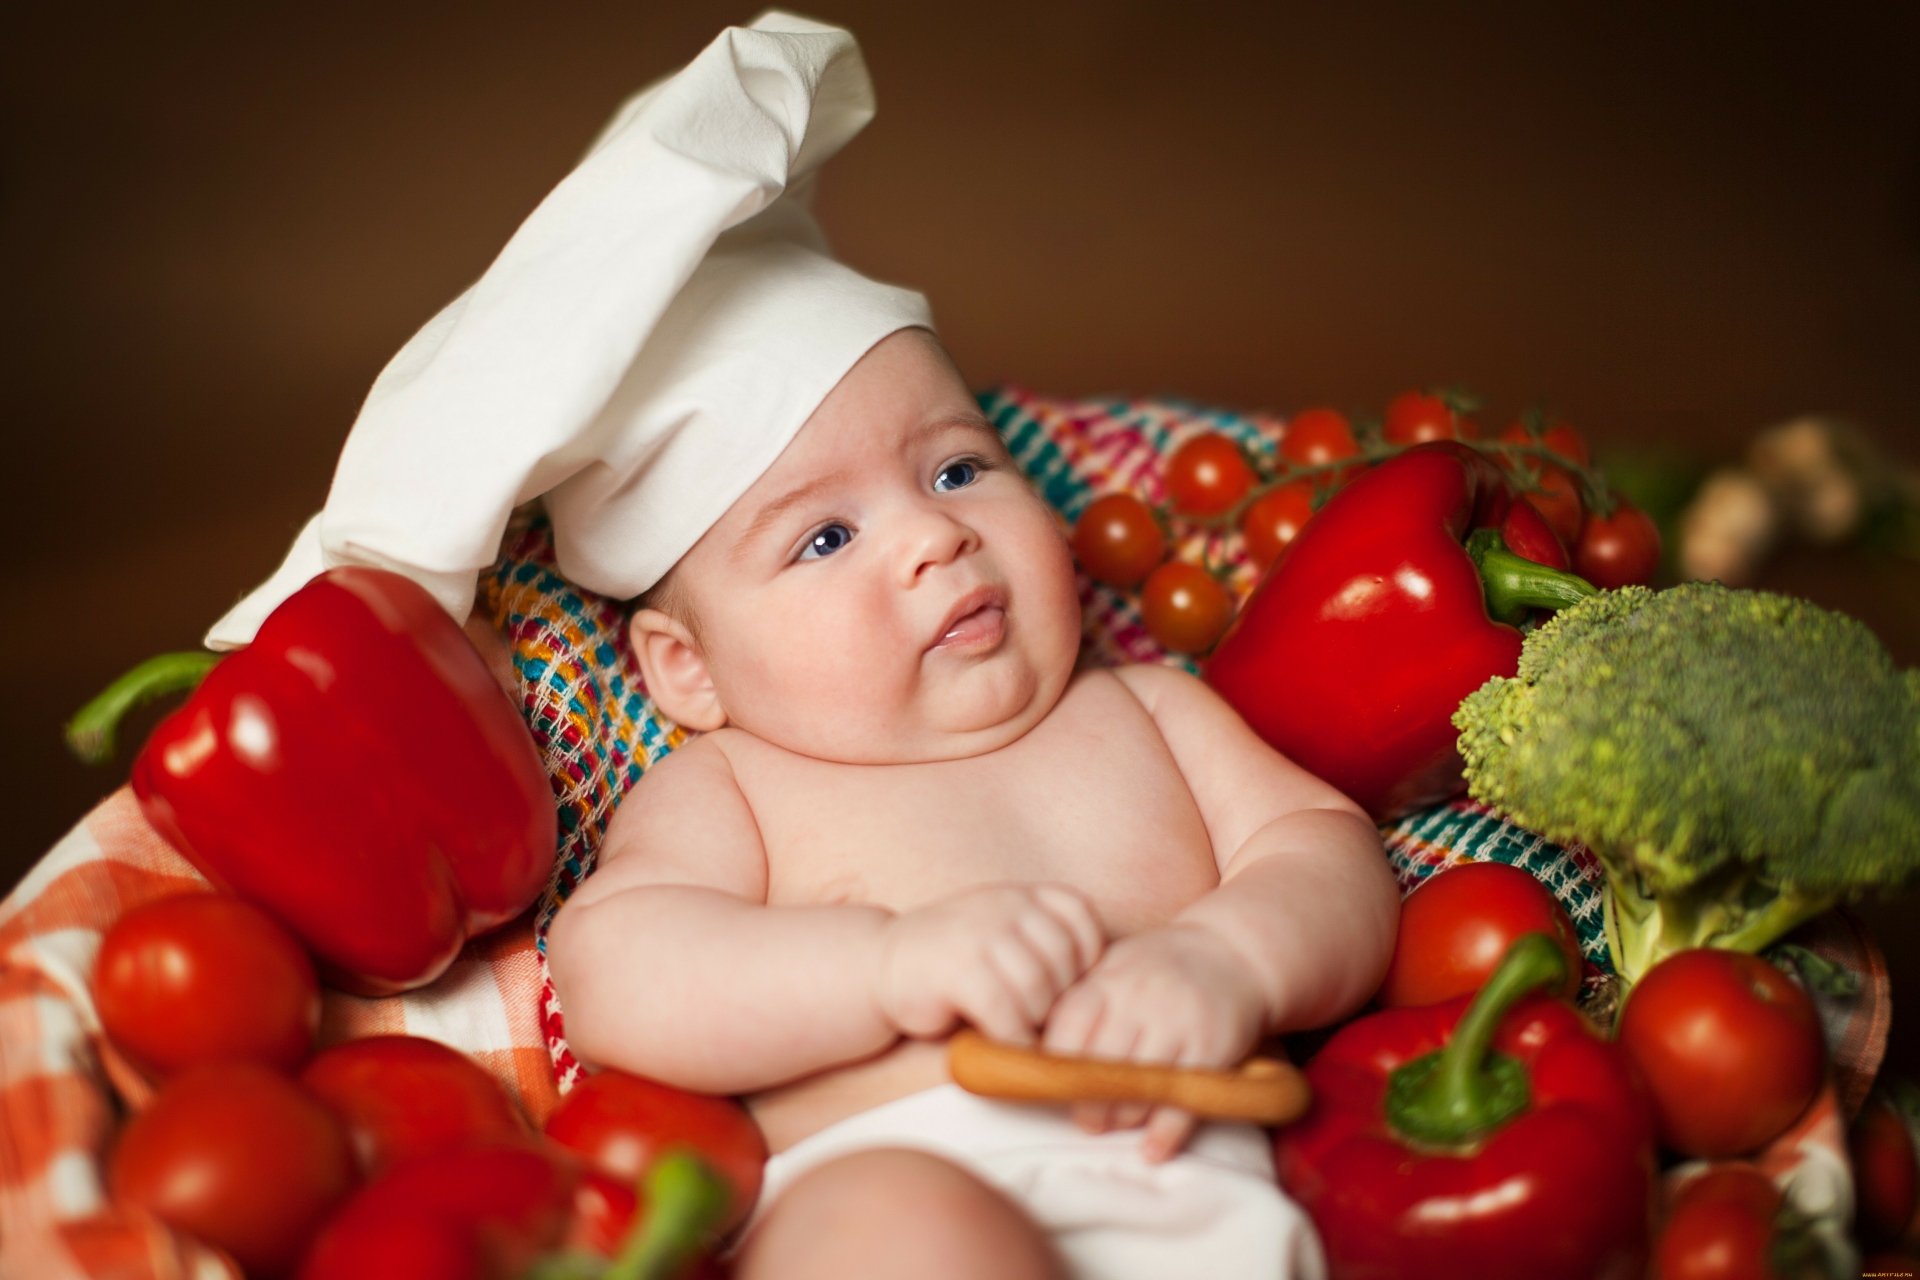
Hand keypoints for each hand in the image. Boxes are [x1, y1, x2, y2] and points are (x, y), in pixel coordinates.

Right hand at [872, 883, 1104, 1046]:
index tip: (1070, 986)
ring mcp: (980, 934)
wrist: (880, 964)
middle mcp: (1003, 905)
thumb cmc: (952, 960)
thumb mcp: (1002, 933)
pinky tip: (1004, 1044)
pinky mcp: (958, 970)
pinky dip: (1012, 1037)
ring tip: (1021, 1032)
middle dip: (1058, 1000)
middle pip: (1062, 961)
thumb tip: (1100, 991)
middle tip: (1042, 1022)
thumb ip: (1043, 944)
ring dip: (1034, 1022)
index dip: (1087, 956)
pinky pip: (1005, 1012)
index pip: (1081, 916)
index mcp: (1020, 893)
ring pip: (1038, 989)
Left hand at [1041, 923, 1266, 1161]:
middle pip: (1101, 1064)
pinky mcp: (1212, 1047)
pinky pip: (1183, 1100)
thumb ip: (1081, 999)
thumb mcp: (1115, 966)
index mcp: (1108, 980)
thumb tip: (1033, 1049)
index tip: (1051, 1089)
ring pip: (1140, 1087)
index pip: (1067, 1029)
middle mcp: (1140, 999)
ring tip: (1116, 1125)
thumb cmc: (1160, 967)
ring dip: (1123, 1118)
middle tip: (1085, 1120)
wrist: (1234, 952)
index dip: (1055, 1066)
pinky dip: (1165, 1132)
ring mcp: (1177, 1023)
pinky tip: (1151, 1150)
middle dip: (1088, 1102)